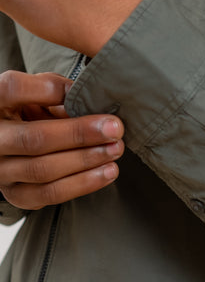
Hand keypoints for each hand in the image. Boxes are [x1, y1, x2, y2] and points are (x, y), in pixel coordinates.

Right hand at [0, 71, 124, 209]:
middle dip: (80, 134)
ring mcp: (0, 170)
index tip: (77, 91)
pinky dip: (83, 184)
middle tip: (114, 128)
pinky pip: (49, 194)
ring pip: (43, 170)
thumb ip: (54, 87)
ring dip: (85, 161)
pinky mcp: (15, 194)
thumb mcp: (36, 88)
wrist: (14, 139)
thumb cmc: (31, 105)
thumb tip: (84, 95)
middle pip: (34, 138)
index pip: (12, 89)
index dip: (45, 90)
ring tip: (115, 149)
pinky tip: (107, 172)